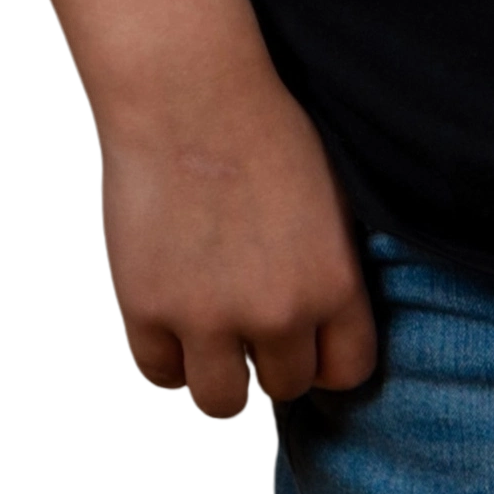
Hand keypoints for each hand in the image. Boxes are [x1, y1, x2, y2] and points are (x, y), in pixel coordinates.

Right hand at [88, 54, 380, 420]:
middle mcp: (277, 313)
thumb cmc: (261, 129)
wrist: (187, 90)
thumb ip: (332, 271)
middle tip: (251, 329)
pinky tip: (170, 321)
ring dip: (220, 378)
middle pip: (284, 387)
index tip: (307, 345)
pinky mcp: (147, 309)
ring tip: (212, 342)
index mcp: (333, 284)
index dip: (325, 360)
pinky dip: (164, 357)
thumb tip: (326, 329)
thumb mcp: (329, 200)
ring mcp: (208, 317)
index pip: (347, 372)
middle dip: (270, 363)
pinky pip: (157, 373)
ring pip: (222, 402)